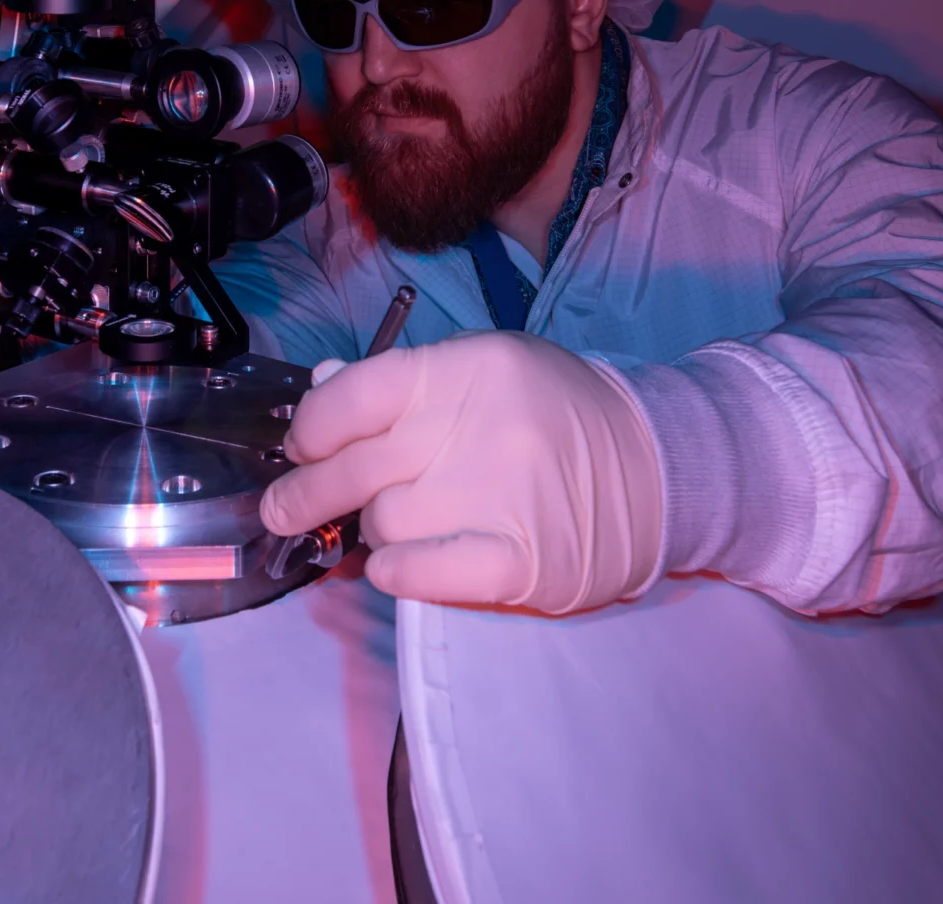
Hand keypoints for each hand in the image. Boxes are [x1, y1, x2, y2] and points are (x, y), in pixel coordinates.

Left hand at [264, 332, 664, 613]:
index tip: (302, 450)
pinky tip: (403, 563)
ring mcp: (498, 495)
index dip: (309, 431)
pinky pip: (414, 573)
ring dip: (375, 530)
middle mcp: (477, 426)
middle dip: (306, 494)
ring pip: (380, 522)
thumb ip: (403, 383)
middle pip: (352, 468)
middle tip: (284, 510)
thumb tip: (320, 388)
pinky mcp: (518, 561)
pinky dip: (396, 571)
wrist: (658, 470)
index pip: (349, 398)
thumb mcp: (485, 371)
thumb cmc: (555, 417)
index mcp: (465, 369)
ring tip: (401, 524)